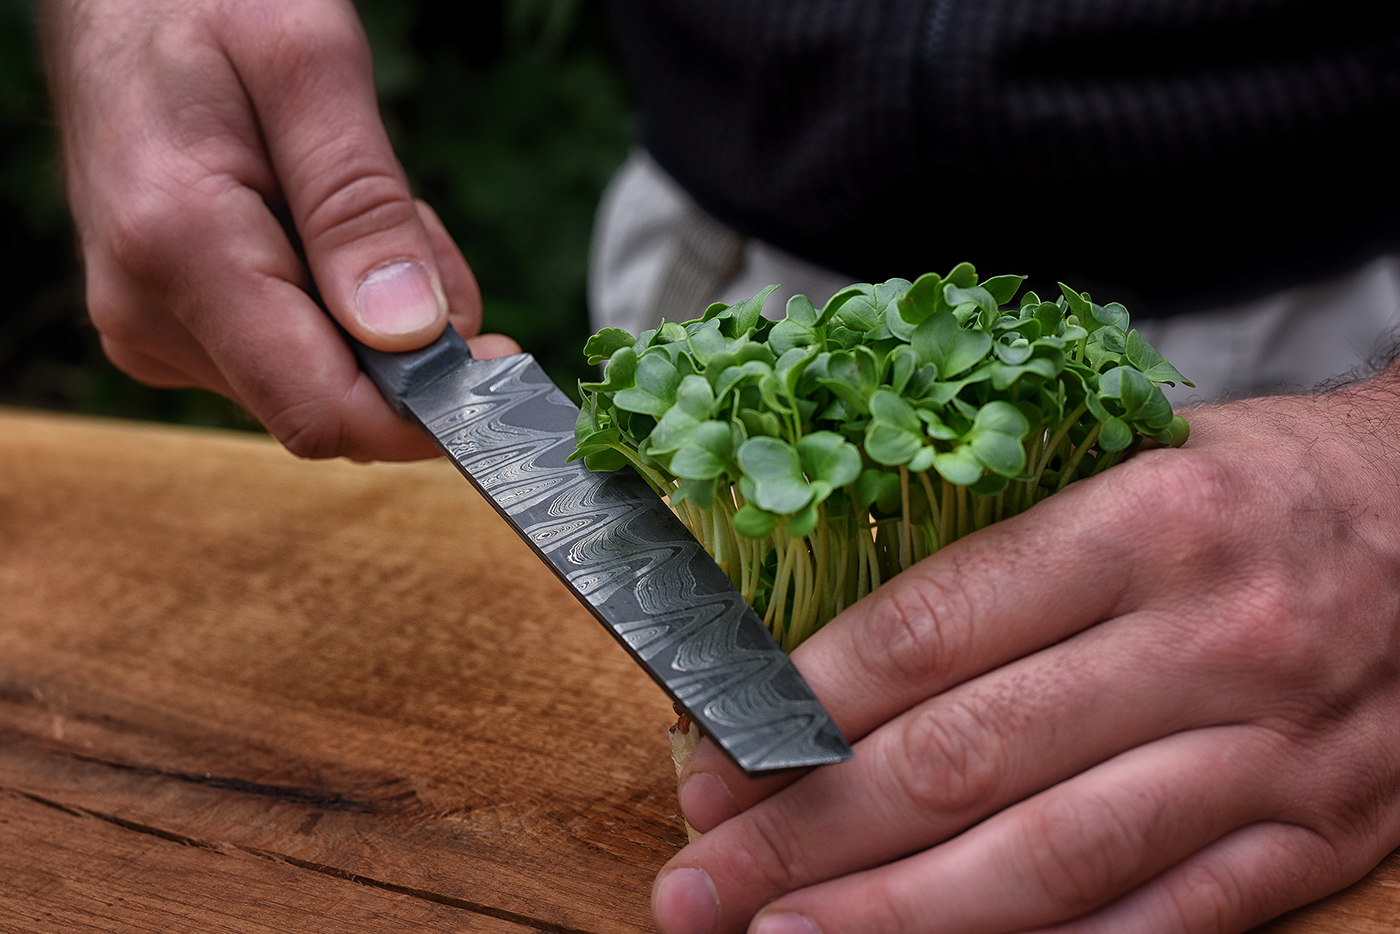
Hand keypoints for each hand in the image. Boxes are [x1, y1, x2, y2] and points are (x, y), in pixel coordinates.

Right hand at [41, 0, 517, 460]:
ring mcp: (157, 330)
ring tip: (364, 203)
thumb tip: (410, 334)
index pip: (322, 410)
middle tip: (418, 224)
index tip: (500, 364)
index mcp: (181, 250)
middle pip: (335, 400)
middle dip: (412, 339)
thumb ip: (359, 204)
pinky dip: (343, 305)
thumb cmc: (207, 6)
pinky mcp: (175, 329)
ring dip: (382, 313)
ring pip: (324, 378)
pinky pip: (294, 354)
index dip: (427, 414)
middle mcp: (152, 314)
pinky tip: (328, 226)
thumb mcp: (308, 65)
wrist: (116, 3)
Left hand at [657, 377, 1399, 933]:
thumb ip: (998, 540)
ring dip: (897, 916)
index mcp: (1146, 523)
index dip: (806, 703)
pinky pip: (1168, 918)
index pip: (935, 626)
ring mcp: (1270, 751)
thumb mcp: (1135, 457)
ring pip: (1054, 859)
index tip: (717, 754)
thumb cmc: (1264, 483)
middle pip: (969, 759)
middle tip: (697, 878)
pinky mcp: (1318, 833)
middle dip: (811, 832)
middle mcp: (1209, 641)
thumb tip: (826, 631)